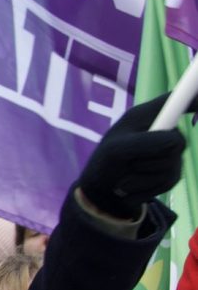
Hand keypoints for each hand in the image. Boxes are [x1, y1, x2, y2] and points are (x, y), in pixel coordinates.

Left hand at [77, 93, 187, 218]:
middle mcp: (163, 130)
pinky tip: (131, 188)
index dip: (195, 97)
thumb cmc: (103, 164)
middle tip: (126, 163)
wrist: (101, 192)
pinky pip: (169, 182)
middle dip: (149, 159)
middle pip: (178, 142)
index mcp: (146, 115)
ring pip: (173, 166)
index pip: (176, 100)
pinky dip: (146, 189)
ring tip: (124, 178)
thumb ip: (145, 143)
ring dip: (143, 178)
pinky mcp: (172, 172)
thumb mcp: (116, 151)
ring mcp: (170, 151)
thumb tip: (175, 144)